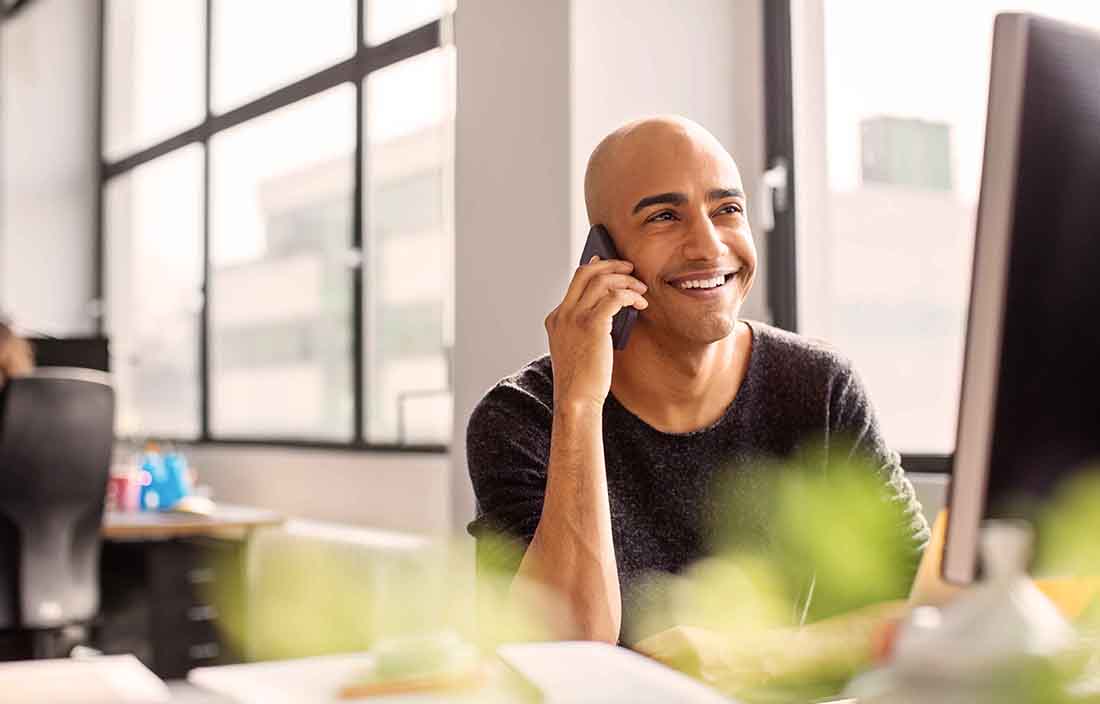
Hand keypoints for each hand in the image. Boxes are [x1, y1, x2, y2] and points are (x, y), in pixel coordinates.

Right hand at [544, 256, 647, 407]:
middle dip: (611, 264)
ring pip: (601, 280)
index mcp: (556, 318)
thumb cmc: (581, 379)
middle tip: (630, 268)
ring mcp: (574, 318)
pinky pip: (614, 296)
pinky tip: (640, 303)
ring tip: (640, 288)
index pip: (575, 282)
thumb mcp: (575, 347)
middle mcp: (562, 314)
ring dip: (625, 280)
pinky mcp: (591, 325)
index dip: (595, 269)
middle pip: (586, 272)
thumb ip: (584, 326)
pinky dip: (630, 295)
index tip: (610, 265)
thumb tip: (611, 307)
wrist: (576, 399)